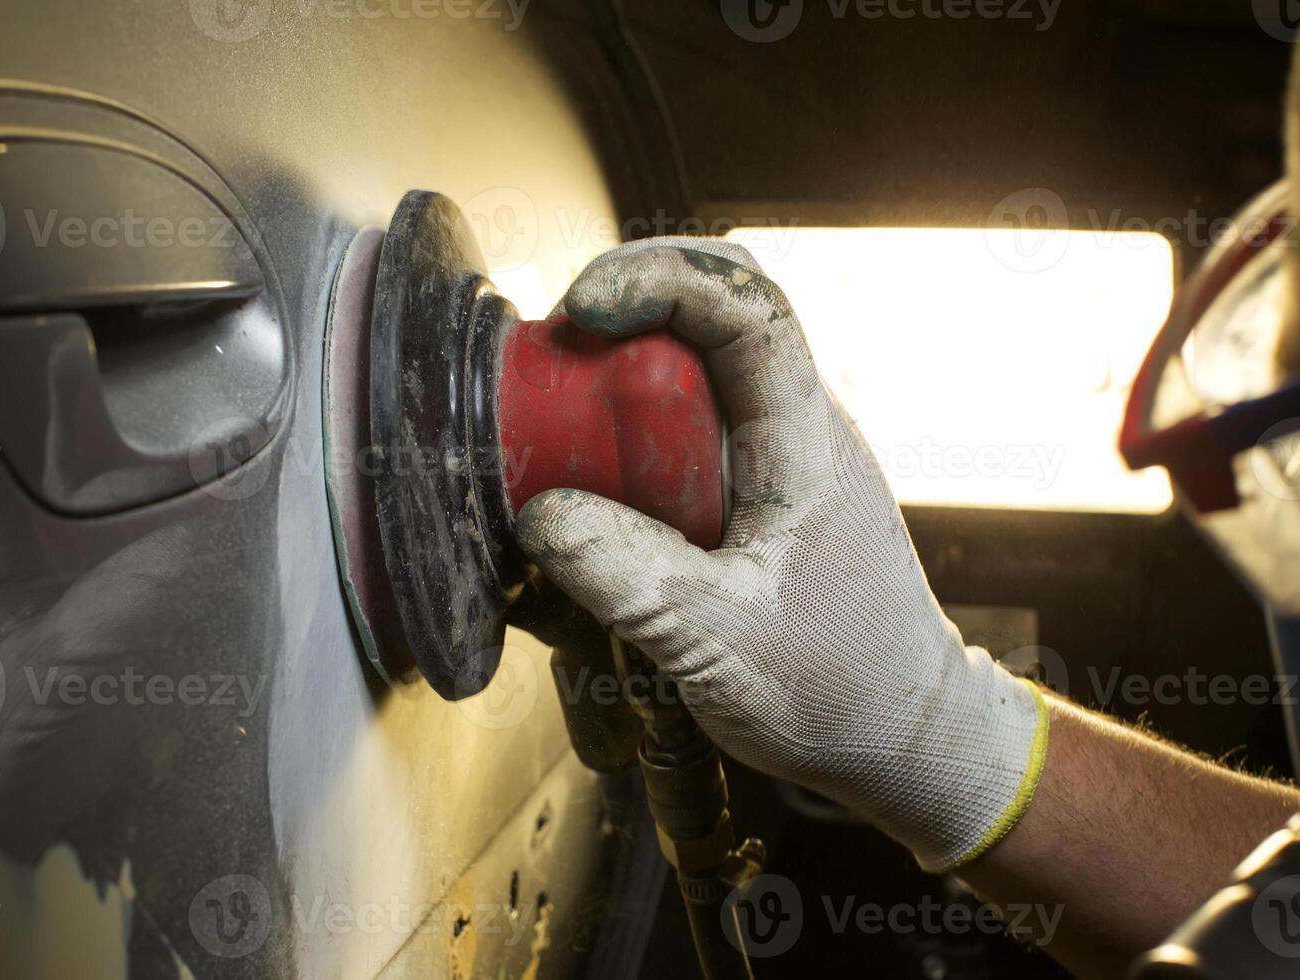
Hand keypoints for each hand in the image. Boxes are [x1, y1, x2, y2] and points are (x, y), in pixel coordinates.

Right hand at [516, 238, 1046, 870]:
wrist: (901, 730)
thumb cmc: (840, 688)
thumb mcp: (720, 645)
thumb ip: (627, 579)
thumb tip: (538, 513)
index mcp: (805, 442)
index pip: (748, 306)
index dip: (660, 279)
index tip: (582, 308)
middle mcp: (792, 426)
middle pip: (709, 314)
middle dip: (623, 314)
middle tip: (549, 364)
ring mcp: (771, 454)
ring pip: (690, 366)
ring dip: (617, 378)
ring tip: (554, 428)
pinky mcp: (749, 488)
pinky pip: (681, 428)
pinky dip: (624, 434)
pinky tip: (589, 485)